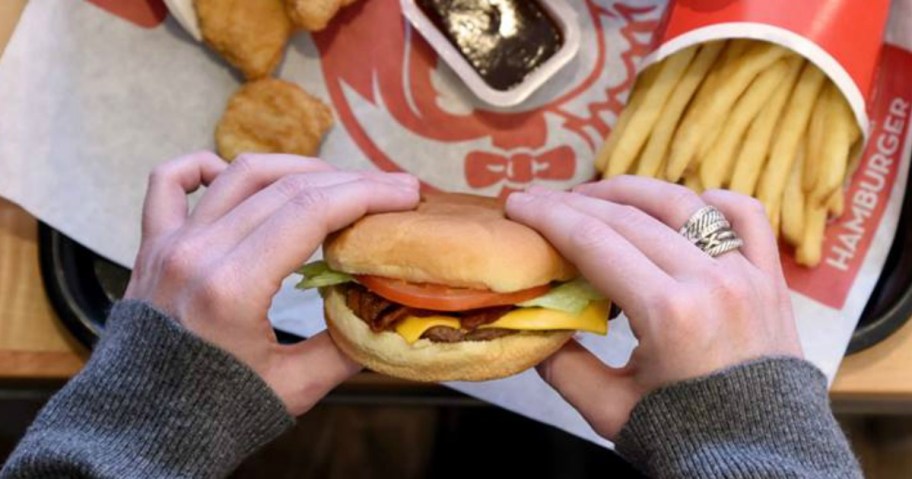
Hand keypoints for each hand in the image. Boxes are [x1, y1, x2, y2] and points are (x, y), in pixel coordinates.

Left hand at [124, 151, 420, 414]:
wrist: (140, 432)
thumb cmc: (216, 415)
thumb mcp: (294, 388)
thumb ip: (347, 345)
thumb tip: (390, 308)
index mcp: (232, 288)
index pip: (311, 211)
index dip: (367, 193)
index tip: (405, 193)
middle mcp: (198, 253)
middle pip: (287, 187)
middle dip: (349, 181)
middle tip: (390, 188)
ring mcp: (170, 244)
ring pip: (241, 174)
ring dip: (296, 167)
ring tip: (336, 181)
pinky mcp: (152, 247)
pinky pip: (169, 183)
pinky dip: (205, 167)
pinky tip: (235, 174)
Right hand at [505, 176, 801, 438]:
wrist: (762, 462)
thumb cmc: (683, 436)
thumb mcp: (608, 409)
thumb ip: (562, 364)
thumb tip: (531, 323)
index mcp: (667, 312)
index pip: (593, 241)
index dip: (548, 216)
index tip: (517, 203)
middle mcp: (709, 279)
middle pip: (629, 217)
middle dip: (576, 201)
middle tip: (541, 200)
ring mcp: (747, 273)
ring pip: (682, 203)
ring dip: (632, 191)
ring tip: (597, 196)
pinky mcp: (771, 278)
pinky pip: (746, 216)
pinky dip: (711, 201)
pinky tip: (684, 206)